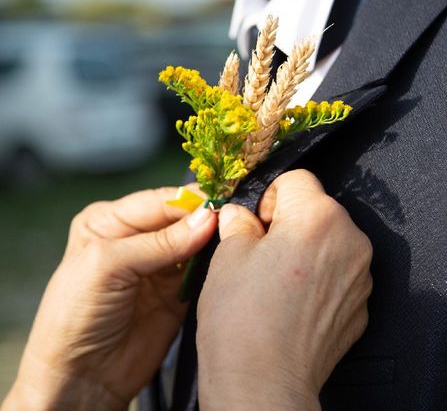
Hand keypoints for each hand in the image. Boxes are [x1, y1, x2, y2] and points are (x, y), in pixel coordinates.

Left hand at [2, 187, 216, 410]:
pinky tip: (230, 259)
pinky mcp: (178, 291)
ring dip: (214, 240)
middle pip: (181, 218)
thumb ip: (160, 242)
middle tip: (235, 218)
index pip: (159, 201)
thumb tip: (208, 218)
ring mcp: (159, 265)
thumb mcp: (108, 267)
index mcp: (110, 221)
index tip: (221, 203)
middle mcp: (136, 238)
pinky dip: (216, 264)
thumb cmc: (76, 316)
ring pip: (196, 242)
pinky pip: (204, 269)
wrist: (82, 378)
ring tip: (236, 236)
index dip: (190, 201)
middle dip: (206, 218)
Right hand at [197, 170, 372, 410]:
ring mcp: (361, 275)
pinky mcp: (361, 305)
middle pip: (318, 210)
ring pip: (330, 242)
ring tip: (277, 283)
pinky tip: (293, 303)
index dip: (270, 197)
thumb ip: (239, 222)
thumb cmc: (243, 323)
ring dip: (307, 251)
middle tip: (262, 254)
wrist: (264, 385)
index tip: (258, 222)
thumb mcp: (227, 257)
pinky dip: (320, 280)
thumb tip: (240, 214)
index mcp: (318, 217)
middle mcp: (351, 240)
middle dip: (290, 223)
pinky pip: (340, 275)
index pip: (298, 179)